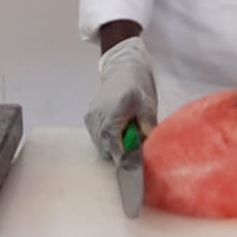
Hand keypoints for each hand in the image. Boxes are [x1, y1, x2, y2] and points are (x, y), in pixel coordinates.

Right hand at [85, 36, 157, 161]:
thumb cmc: (138, 88)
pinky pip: (97, 137)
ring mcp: (91, 118)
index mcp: (113, 113)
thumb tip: (148, 151)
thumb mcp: (148, 108)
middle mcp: (98, 117)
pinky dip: (108, 139)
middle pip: (106, 149)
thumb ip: (147, 129)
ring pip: (100, 145)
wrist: (123, 70)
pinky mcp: (88, 118)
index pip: (114, 146)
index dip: (124, 159)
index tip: (134, 165)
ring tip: (127, 133)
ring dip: (114, 146)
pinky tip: (119, 130)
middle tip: (134, 145)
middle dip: (120, 153)